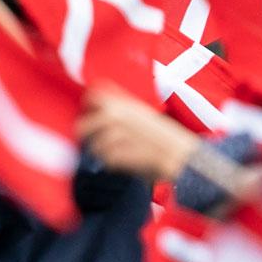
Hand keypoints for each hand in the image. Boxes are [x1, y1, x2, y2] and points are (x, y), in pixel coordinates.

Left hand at [77, 89, 196, 182]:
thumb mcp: (143, 114)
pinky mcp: (114, 155)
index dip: (88, 108)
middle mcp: (114, 117)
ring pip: (93, 147)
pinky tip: (127, 160)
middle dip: (88, 135)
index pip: (91, 98)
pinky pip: (104, 161)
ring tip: (120, 152)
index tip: (90, 115)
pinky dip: (113, 164)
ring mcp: (112, 136)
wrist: (179, 154)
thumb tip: (102, 110)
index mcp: (122, 104)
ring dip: (103, 152)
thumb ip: (122, 109)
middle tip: (96, 141)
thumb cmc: (165, 136)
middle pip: (82, 126)